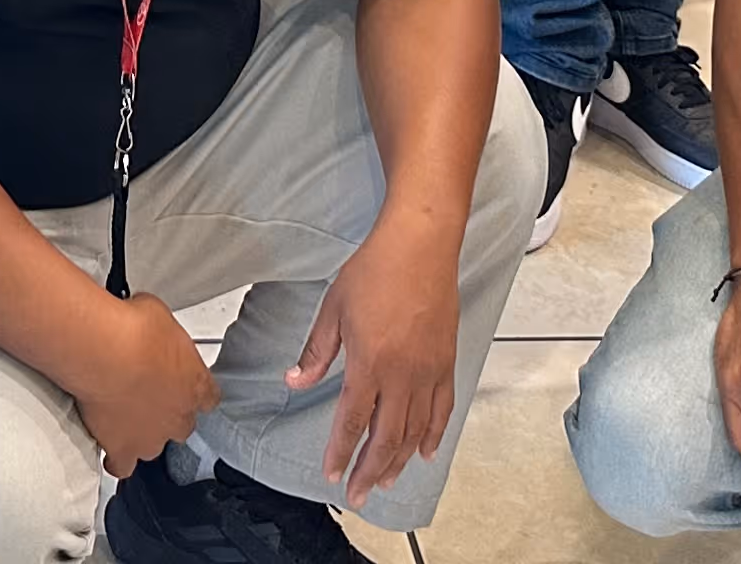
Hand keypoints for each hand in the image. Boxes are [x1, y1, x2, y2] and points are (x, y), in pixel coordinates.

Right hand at [66, 291, 219, 478]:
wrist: (106, 352)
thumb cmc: (133, 329)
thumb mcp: (159, 316)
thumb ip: (161, 335)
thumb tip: (149, 327)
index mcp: (196, 384)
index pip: (208, 398)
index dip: (192, 391)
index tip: (180, 383)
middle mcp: (179, 416)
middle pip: (181, 426)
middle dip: (166, 414)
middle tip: (144, 393)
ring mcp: (151, 437)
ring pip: (153, 447)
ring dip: (141, 434)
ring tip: (122, 416)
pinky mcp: (122, 448)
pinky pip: (122, 465)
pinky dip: (115, 459)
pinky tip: (108, 448)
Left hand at [283, 226, 461, 503]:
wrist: (420, 245)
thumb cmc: (375, 270)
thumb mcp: (333, 308)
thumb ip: (316, 352)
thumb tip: (294, 381)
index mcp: (369, 362)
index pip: (353, 421)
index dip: (340, 451)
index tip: (331, 474)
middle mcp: (402, 375)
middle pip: (386, 437)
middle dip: (370, 471)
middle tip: (358, 495)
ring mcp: (428, 371)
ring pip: (415, 431)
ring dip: (399, 461)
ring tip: (386, 482)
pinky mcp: (447, 362)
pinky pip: (442, 409)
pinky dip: (434, 435)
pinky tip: (425, 452)